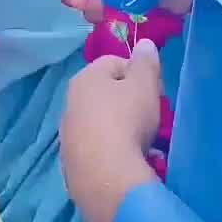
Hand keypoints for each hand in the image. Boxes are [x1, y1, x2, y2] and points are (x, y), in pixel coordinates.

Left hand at [61, 39, 162, 221]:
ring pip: (100, 123)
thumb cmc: (127, 121)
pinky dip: (110, 152)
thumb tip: (143, 44)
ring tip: (141, 143)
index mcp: (84, 79)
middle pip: (105, 94)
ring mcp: (67, 136)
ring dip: (119, 128)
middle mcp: (69, 104)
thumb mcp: (145, 85)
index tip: (154, 91)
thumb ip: (146, 62)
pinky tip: (126, 161)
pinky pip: (96, 150)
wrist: (107, 178)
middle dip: (128, 102)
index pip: (114, 62)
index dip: (138, 73)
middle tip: (149, 116)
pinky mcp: (71, 165)